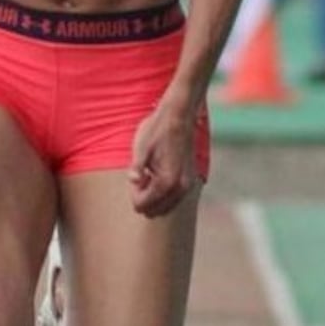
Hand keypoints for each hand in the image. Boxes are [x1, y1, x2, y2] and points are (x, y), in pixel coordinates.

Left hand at [128, 99, 198, 218]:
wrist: (179, 115)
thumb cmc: (157, 130)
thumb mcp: (141, 148)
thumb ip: (136, 169)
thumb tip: (133, 181)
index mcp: (166, 182)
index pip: (143, 205)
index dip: (134, 193)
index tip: (136, 175)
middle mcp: (181, 188)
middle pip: (154, 210)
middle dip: (143, 198)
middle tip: (141, 175)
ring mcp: (188, 185)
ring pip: (165, 207)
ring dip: (154, 196)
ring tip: (150, 174)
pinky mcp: (191, 179)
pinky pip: (174, 198)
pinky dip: (164, 193)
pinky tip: (159, 174)